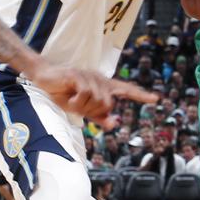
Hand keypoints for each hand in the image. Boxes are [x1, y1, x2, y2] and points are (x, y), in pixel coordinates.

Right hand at [29, 63, 156, 127]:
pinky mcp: (78, 75)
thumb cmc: (64, 93)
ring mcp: (90, 76)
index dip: (141, 95)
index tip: (156, 99)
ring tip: (72, 100)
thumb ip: (98, 116)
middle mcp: (100, 80)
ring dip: (83, 107)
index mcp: (104, 86)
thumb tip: (115, 124)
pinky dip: (76, 101)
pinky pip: (85, 94)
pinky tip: (68, 96)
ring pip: (97, 101)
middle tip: (79, 107)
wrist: (43, 78)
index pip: (126, 90)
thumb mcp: (82, 108)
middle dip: (93, 111)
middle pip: (108, 104)